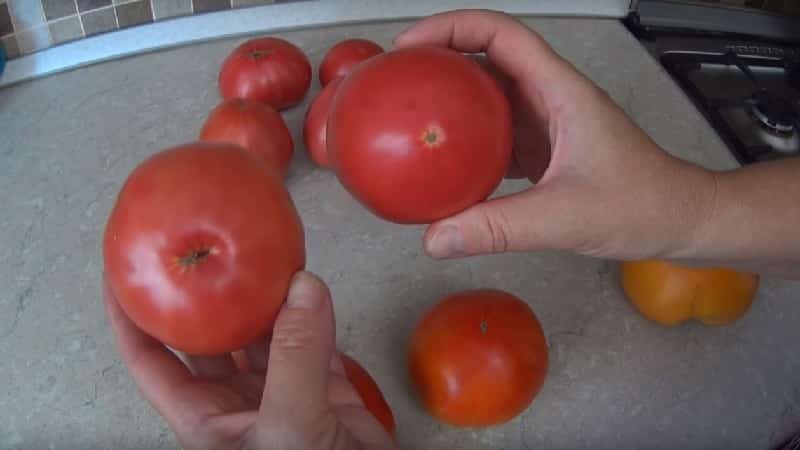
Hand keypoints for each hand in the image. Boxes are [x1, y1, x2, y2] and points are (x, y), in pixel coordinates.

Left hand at [104, 271, 395, 449]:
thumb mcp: (288, 425)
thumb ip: (296, 357)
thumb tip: (303, 288)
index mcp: (206, 418)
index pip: (152, 360)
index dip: (132, 317)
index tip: (122, 272)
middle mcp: (238, 400)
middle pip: (209, 336)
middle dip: (204, 294)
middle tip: (201, 245)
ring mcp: (283, 389)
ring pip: (264, 331)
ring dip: (263, 296)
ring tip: (256, 251)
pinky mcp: (325, 385)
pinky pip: (313, 336)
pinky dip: (313, 308)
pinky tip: (308, 280)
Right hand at [395, 10, 714, 261]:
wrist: (677, 220)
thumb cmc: (642, 205)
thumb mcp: (565, 218)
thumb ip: (499, 228)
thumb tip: (436, 238)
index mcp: (560, 92)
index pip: (501, 35)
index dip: (452, 28)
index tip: (411, 47)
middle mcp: (550, 97)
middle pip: (487, 56)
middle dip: (440, 57)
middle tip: (396, 78)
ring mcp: (546, 122)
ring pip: (488, 95)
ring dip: (450, 98)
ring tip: (409, 113)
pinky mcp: (543, 148)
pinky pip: (495, 132)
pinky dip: (465, 139)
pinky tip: (443, 161)